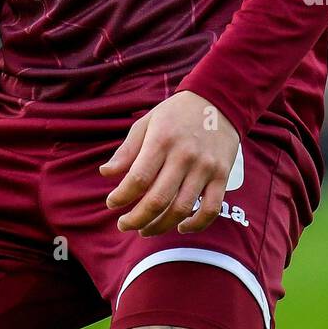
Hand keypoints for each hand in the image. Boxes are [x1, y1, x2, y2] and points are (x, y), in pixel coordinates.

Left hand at [100, 90, 238, 236]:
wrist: (217, 100)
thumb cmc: (176, 113)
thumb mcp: (147, 122)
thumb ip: (127, 150)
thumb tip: (106, 173)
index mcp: (162, 140)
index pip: (138, 178)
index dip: (121, 196)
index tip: (111, 203)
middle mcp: (184, 155)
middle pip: (158, 199)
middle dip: (136, 219)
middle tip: (124, 224)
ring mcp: (205, 167)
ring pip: (181, 209)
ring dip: (160, 226)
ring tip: (145, 229)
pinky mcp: (222, 175)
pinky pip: (210, 209)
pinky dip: (195, 225)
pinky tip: (179, 227)